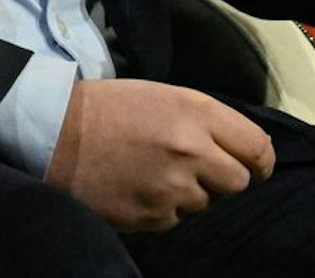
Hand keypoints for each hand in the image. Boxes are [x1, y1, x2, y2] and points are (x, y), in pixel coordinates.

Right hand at [43, 79, 273, 230]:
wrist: (53, 132)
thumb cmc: (108, 108)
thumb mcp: (162, 95)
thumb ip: (203, 120)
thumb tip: (235, 151)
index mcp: (195, 112)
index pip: (257, 147)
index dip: (260, 161)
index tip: (254, 166)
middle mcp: (191, 150)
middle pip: (239, 181)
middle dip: (222, 177)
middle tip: (195, 167)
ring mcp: (172, 187)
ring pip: (206, 203)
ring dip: (189, 192)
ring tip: (155, 172)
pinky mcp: (153, 215)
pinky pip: (176, 219)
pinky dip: (163, 207)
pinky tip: (138, 186)